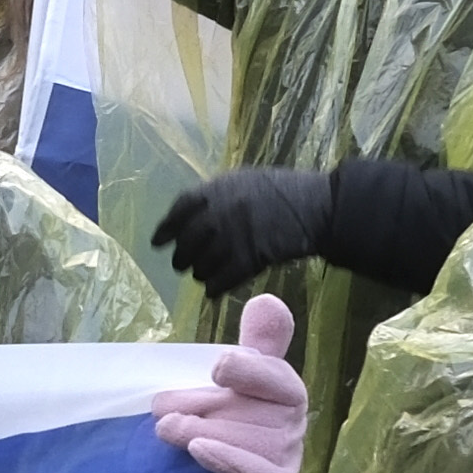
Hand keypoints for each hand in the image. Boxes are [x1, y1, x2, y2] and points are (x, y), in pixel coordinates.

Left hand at [151, 293, 307, 472]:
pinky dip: (228, 461)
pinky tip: (200, 451)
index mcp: (283, 391)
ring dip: (201, 433)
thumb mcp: (226, 386)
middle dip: (201, 405)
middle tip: (161, 408)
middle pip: (250, 409)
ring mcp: (288, 461)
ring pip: (247, 440)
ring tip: (168, 432)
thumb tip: (267, 301)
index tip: (218, 367)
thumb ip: (249, 347)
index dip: (250, 370)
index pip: (276, 375)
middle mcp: (292, 425)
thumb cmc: (219, 430)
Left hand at [160, 169, 344, 296]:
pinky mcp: (247, 262)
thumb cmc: (283, 191)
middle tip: (182, 264)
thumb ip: (217, 196)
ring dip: (199, 273)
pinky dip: (214, 289)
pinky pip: (220, 282)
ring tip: (203, 274)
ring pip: (200, 266)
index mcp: (214, 190)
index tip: (158, 242)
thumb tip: (194, 214)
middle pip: (185, 243)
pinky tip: (214, 291)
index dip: (165, 229)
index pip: (178, 210)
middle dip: (181, 257)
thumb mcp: (245, 181)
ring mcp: (231, 239)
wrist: (315, 208)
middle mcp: (216, 215)